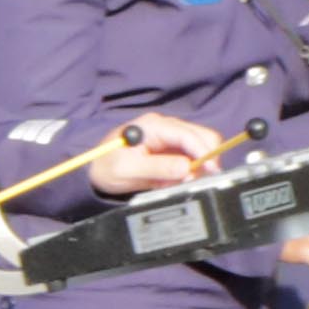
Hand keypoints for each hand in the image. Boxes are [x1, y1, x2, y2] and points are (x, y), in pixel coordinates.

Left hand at [78, 120, 223, 194]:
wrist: (95, 171)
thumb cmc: (107, 166)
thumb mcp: (128, 169)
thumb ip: (158, 168)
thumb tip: (187, 168)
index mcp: (154, 126)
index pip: (188, 135)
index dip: (204, 152)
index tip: (212, 171)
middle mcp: (166, 127)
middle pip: (202, 137)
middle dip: (205, 158)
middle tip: (197, 179)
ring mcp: (170, 137)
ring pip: (200, 148)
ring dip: (197, 167)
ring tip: (178, 181)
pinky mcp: (172, 150)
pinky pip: (191, 158)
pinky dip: (189, 171)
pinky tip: (174, 180)